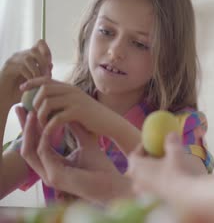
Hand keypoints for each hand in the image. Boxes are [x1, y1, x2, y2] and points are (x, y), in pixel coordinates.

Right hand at [0, 40, 51, 104]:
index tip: (49, 65)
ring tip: (39, 81)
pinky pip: (22, 67)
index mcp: (28, 55)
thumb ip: (44, 72)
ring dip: (37, 71)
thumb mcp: (37, 81)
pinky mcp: (8, 68)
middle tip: (46, 76)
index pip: (40, 43)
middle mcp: (20, 55)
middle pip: (35, 49)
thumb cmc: (22, 91)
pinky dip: (30, 76)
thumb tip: (51, 64)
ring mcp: (13, 61)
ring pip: (29, 58)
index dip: (47, 52)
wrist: (5, 99)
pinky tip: (31, 84)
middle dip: (44, 62)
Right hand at [16, 107, 130, 203]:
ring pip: (29, 151)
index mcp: (53, 166)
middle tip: (20, 108)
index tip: (30, 110)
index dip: (31, 128)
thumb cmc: (101, 167)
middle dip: (24, 127)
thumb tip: (69, 111)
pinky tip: (47, 125)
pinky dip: (44, 138)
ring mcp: (49, 176)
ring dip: (29, 131)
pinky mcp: (55, 176)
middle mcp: (47, 171)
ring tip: (32, 113)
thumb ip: (76, 130)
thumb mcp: (86, 144)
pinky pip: (43, 153)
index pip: (36, 145)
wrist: (112, 185)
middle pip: (27, 147)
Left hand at [19, 77, 107, 136]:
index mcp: (70, 88)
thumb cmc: (92, 117)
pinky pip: (56, 118)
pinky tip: (50, 133)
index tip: (22, 89)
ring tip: (43, 126)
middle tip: (36, 116)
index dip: (32, 82)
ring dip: (40, 116)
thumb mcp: (77, 105)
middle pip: (44, 90)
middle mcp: (72, 91)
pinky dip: (49, 127)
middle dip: (35, 103)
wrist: (110, 123)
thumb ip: (63, 101)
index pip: (46, 79)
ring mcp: (75, 100)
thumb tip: (43, 102)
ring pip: (47, 103)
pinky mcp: (78, 112)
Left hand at [127, 133, 188, 198]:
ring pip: (142, 180)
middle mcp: (137, 181)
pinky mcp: (152, 201)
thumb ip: (171, 142)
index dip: (141, 149)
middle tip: (157, 156)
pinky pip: (150, 188)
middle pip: (136, 169)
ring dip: (150, 173)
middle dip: (145, 162)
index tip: (151, 145)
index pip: (133, 156)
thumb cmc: (177, 171)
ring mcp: (144, 192)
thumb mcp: (175, 152)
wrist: (186, 194)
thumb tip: (171, 134)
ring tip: (164, 168)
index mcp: (137, 168)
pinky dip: (155, 183)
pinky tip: (168, 180)